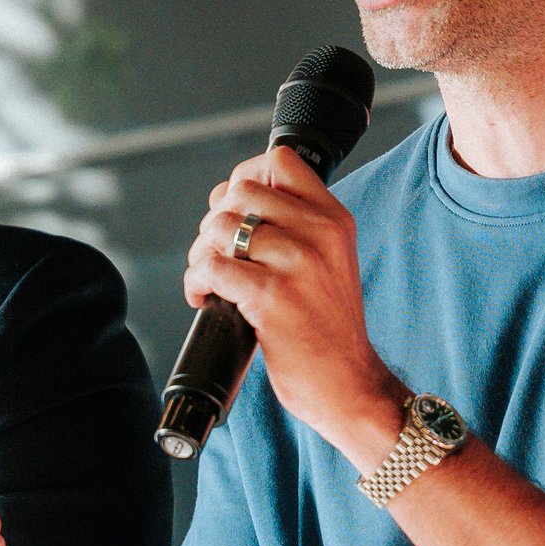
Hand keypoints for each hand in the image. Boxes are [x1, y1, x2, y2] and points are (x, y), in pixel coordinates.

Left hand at [185, 144, 404, 467]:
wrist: (348, 384)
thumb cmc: (329, 328)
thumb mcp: (331, 261)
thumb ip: (297, 226)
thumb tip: (230, 199)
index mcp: (334, 219)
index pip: (280, 162)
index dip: (243, 178)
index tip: (234, 209)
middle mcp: (319, 234)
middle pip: (240, 191)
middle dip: (215, 220)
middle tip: (217, 252)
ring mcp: (297, 265)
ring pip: (220, 227)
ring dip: (200, 253)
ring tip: (209, 279)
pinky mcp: (271, 298)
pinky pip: (211, 267)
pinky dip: (196, 282)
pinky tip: (205, 298)